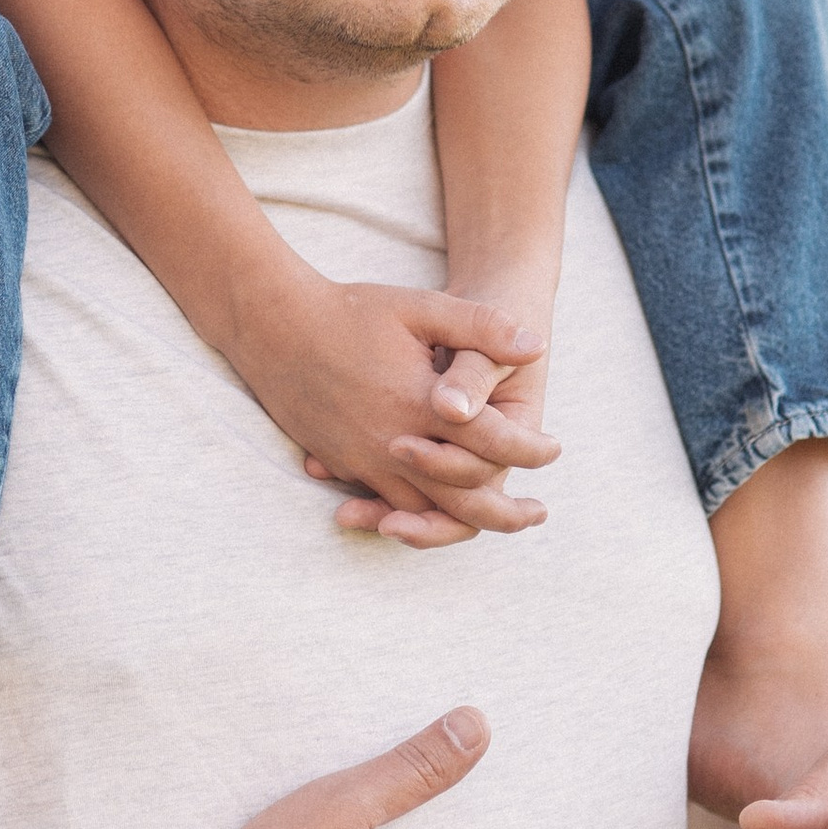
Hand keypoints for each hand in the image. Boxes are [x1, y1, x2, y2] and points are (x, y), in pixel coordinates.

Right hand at [240, 265, 557, 547]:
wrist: (274, 328)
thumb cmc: (350, 311)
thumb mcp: (420, 306)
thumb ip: (480, 325)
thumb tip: (535, 345)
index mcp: (419, 402)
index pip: (489, 441)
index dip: (529, 450)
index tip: (554, 449)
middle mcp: (393, 441)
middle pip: (461, 498)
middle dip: (506, 512)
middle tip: (536, 512)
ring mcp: (364, 459)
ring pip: (422, 512)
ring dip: (462, 522)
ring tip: (496, 519)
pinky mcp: (343, 465)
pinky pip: (386, 504)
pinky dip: (417, 516)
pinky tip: (439, 513)